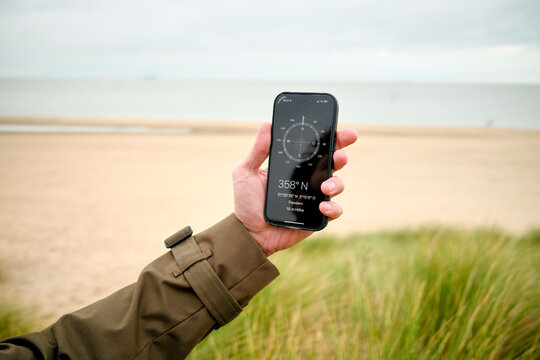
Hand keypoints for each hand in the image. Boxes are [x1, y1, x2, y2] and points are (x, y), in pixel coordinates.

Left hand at [233, 122, 357, 255]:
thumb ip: (257, 151)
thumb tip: (266, 125)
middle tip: (340, 156)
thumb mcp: (246, 173)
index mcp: (294, 165)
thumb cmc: (247, 203)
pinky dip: (333, 207)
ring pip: (337, 184)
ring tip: (325, 186)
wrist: (249, 233)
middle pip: (332, 162)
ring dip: (337, 182)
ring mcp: (314, 197)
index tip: (341, 131)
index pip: (316, 148)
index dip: (331, 138)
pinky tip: (323, 206)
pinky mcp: (316, 217)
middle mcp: (308, 179)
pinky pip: (334, 210)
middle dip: (341, 155)